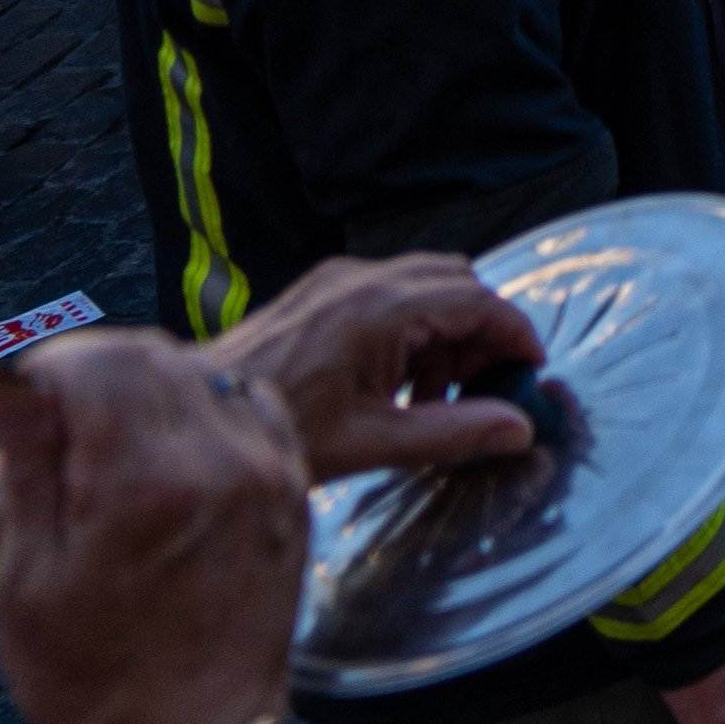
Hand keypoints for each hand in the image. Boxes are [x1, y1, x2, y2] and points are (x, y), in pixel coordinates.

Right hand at [0, 330, 306, 723]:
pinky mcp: (296, 488)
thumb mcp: (29, 576)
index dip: (54, 364)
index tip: (28, 392)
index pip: (104, 361)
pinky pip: (257, 407)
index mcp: (146, 484)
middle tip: (63, 411)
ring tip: (113, 435)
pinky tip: (176, 447)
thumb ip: (29, 463)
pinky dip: (212, 406)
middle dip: (101, 367)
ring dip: (158, 383)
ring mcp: (269, 471)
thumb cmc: (97, 674)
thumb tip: (13, 378)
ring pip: (213, 373)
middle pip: (160, 357)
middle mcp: (221, 462)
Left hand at [201, 250, 542, 476]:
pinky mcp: (319, 289)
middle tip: (480, 387)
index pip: (480, 302)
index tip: (529, 372)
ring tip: (431, 393)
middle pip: (459, 282)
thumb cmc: (280, 432)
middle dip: (482, 331)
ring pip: (427, 280)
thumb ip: (452, 433)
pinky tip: (394, 379)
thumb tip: (519, 429)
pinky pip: (391, 288)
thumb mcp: (370, 443)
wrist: (195, 418)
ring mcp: (337, 279)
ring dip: (447, 327)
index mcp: (381, 311)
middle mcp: (363, 279)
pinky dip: (413, 323)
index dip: (515, 334)